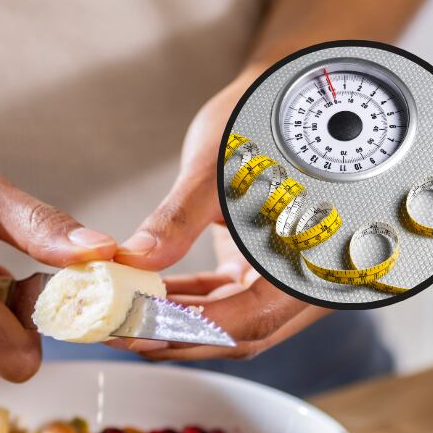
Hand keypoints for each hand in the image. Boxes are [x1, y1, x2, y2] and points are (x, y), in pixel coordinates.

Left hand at [115, 72, 328, 358]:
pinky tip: (147, 294)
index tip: (138, 330)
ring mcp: (288, 277)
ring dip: (177, 322)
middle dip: (176, 336)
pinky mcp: (264, 267)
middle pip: (239, 333)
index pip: (248, 319)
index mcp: (314, 259)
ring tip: (123, 314)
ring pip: (230, 322)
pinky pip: (226, 299)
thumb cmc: (265, 121)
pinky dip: (188, 301)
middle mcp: (310, 279)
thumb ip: (176, 221)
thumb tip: (133, 261)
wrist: (288, 96)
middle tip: (118, 330)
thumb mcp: (217, 169)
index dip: (191, 330)